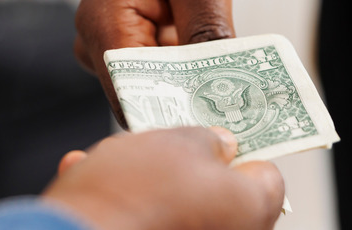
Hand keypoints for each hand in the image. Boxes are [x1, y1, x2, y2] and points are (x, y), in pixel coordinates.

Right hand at [43, 127, 284, 229]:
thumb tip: (220, 145)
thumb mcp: (178, 141)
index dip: (241, 148)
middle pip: (216, 191)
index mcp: (253, 209)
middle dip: (184, 163)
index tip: (217, 131)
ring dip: (141, 181)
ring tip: (110, 157)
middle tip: (162, 139)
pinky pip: (142, 221)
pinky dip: (122, 206)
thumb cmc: (138, 190)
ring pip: (174, 207)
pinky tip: (85, 176)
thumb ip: (208, 139)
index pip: (266, 172)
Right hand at [74, 0, 242, 126]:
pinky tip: (227, 79)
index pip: (132, 94)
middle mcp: (99, 42)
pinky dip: (196, 79)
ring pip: (158, 90)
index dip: (177, 114)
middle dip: (192, 107)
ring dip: (197, 94)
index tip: (223, 126)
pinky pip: (166, 75)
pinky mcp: (138, 47)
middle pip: (144, 98)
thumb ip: (205, 29)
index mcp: (103, 22)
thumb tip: (215, 89)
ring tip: (242, 97)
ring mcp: (116, 46)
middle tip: (244, 116)